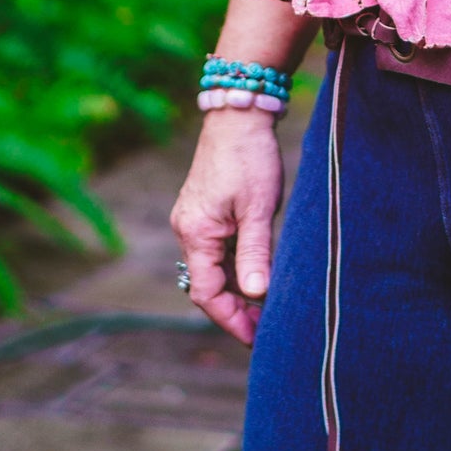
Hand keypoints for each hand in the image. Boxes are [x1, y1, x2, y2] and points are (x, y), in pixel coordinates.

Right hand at [170, 111, 284, 346]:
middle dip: (233, 309)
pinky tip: (255, 274)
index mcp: (195, 233)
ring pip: (211, 268)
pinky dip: (233, 267)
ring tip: (263, 307)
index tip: (255, 336)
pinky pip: (215, 250)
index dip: (230, 318)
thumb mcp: (259, 208)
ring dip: (234, 288)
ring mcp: (193, 220)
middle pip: (206, 284)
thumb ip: (256, 252)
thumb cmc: (249, 157)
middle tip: (264, 327)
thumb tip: (257, 295)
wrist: (239, 113)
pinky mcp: (204, 210)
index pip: (206, 293)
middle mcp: (187, 230)